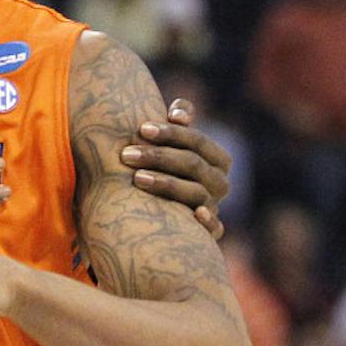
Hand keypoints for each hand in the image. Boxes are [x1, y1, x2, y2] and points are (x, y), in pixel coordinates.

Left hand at [120, 98, 231, 239]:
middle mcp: (220, 182)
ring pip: (196, 193)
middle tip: (126, 154)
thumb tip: (178, 114)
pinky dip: (209, 222)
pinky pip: (215, 228)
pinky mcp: (209, 230)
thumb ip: (175, 123)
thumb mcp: (168, 143)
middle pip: (193, 165)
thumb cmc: (161, 165)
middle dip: (159, 157)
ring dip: (167, 184)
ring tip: (136, 178)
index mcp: (217, 158)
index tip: (141, 128)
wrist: (157, 208)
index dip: (171, 133)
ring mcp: (214, 206)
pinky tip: (195, 216)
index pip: (197, 141)